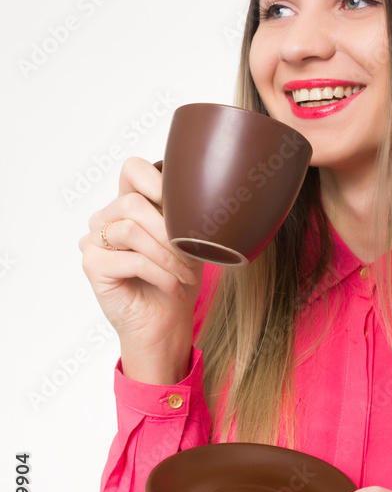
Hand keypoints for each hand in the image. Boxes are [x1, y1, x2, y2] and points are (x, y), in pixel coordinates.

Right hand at [78, 156, 202, 382]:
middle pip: (131, 203)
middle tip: (190, 254)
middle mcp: (104, 218)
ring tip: (186, 274)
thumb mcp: (189, 239)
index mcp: (127, 204)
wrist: (166, 322)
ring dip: (167, 255)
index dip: (157, 181)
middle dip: (168, 230)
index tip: (183, 208)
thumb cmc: (178, 278)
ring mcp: (93, 241)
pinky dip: (161, 274)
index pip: (132, 169)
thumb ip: (184, 212)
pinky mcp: (92, 265)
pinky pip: (131, 259)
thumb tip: (199, 190)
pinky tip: (175, 287)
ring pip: (130, 229)